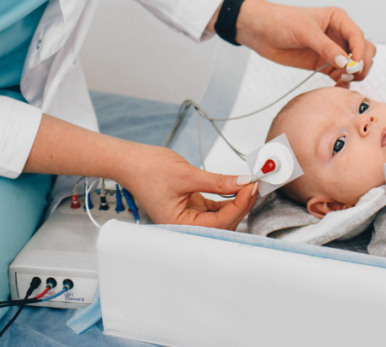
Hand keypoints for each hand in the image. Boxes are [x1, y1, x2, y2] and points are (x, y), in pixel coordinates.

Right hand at [118, 144, 257, 229]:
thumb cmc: (148, 169)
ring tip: (249, 184)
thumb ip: (218, 181)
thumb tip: (243, 182)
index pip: (218, 222)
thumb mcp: (187, 175)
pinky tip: (237, 185)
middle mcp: (184, 226)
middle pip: (222, 223)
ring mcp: (188, 216)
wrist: (131, 160)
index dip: (238, 205)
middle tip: (254, 185)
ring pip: (221, 215)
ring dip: (236, 201)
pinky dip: (227, 197)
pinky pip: (215, 206)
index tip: (251, 187)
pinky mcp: (191, 205)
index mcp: (178, 226)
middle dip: (241, 205)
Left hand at [233, 0, 376, 85]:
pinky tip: (336, 86)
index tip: (354, 64)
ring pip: (356, 65)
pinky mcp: (325, 64)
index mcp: (338, 19)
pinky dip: (343, 82)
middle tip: (348, 73)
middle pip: (364, 51)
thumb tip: (345, 62)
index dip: (360, 51)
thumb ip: (325, 47)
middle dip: (361, 63)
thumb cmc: (281, 21)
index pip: (358, 36)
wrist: (261, 32)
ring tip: (340, 79)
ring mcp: (333, 51)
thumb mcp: (304, 31)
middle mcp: (339, 35)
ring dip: (354, 74)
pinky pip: (342, 75)